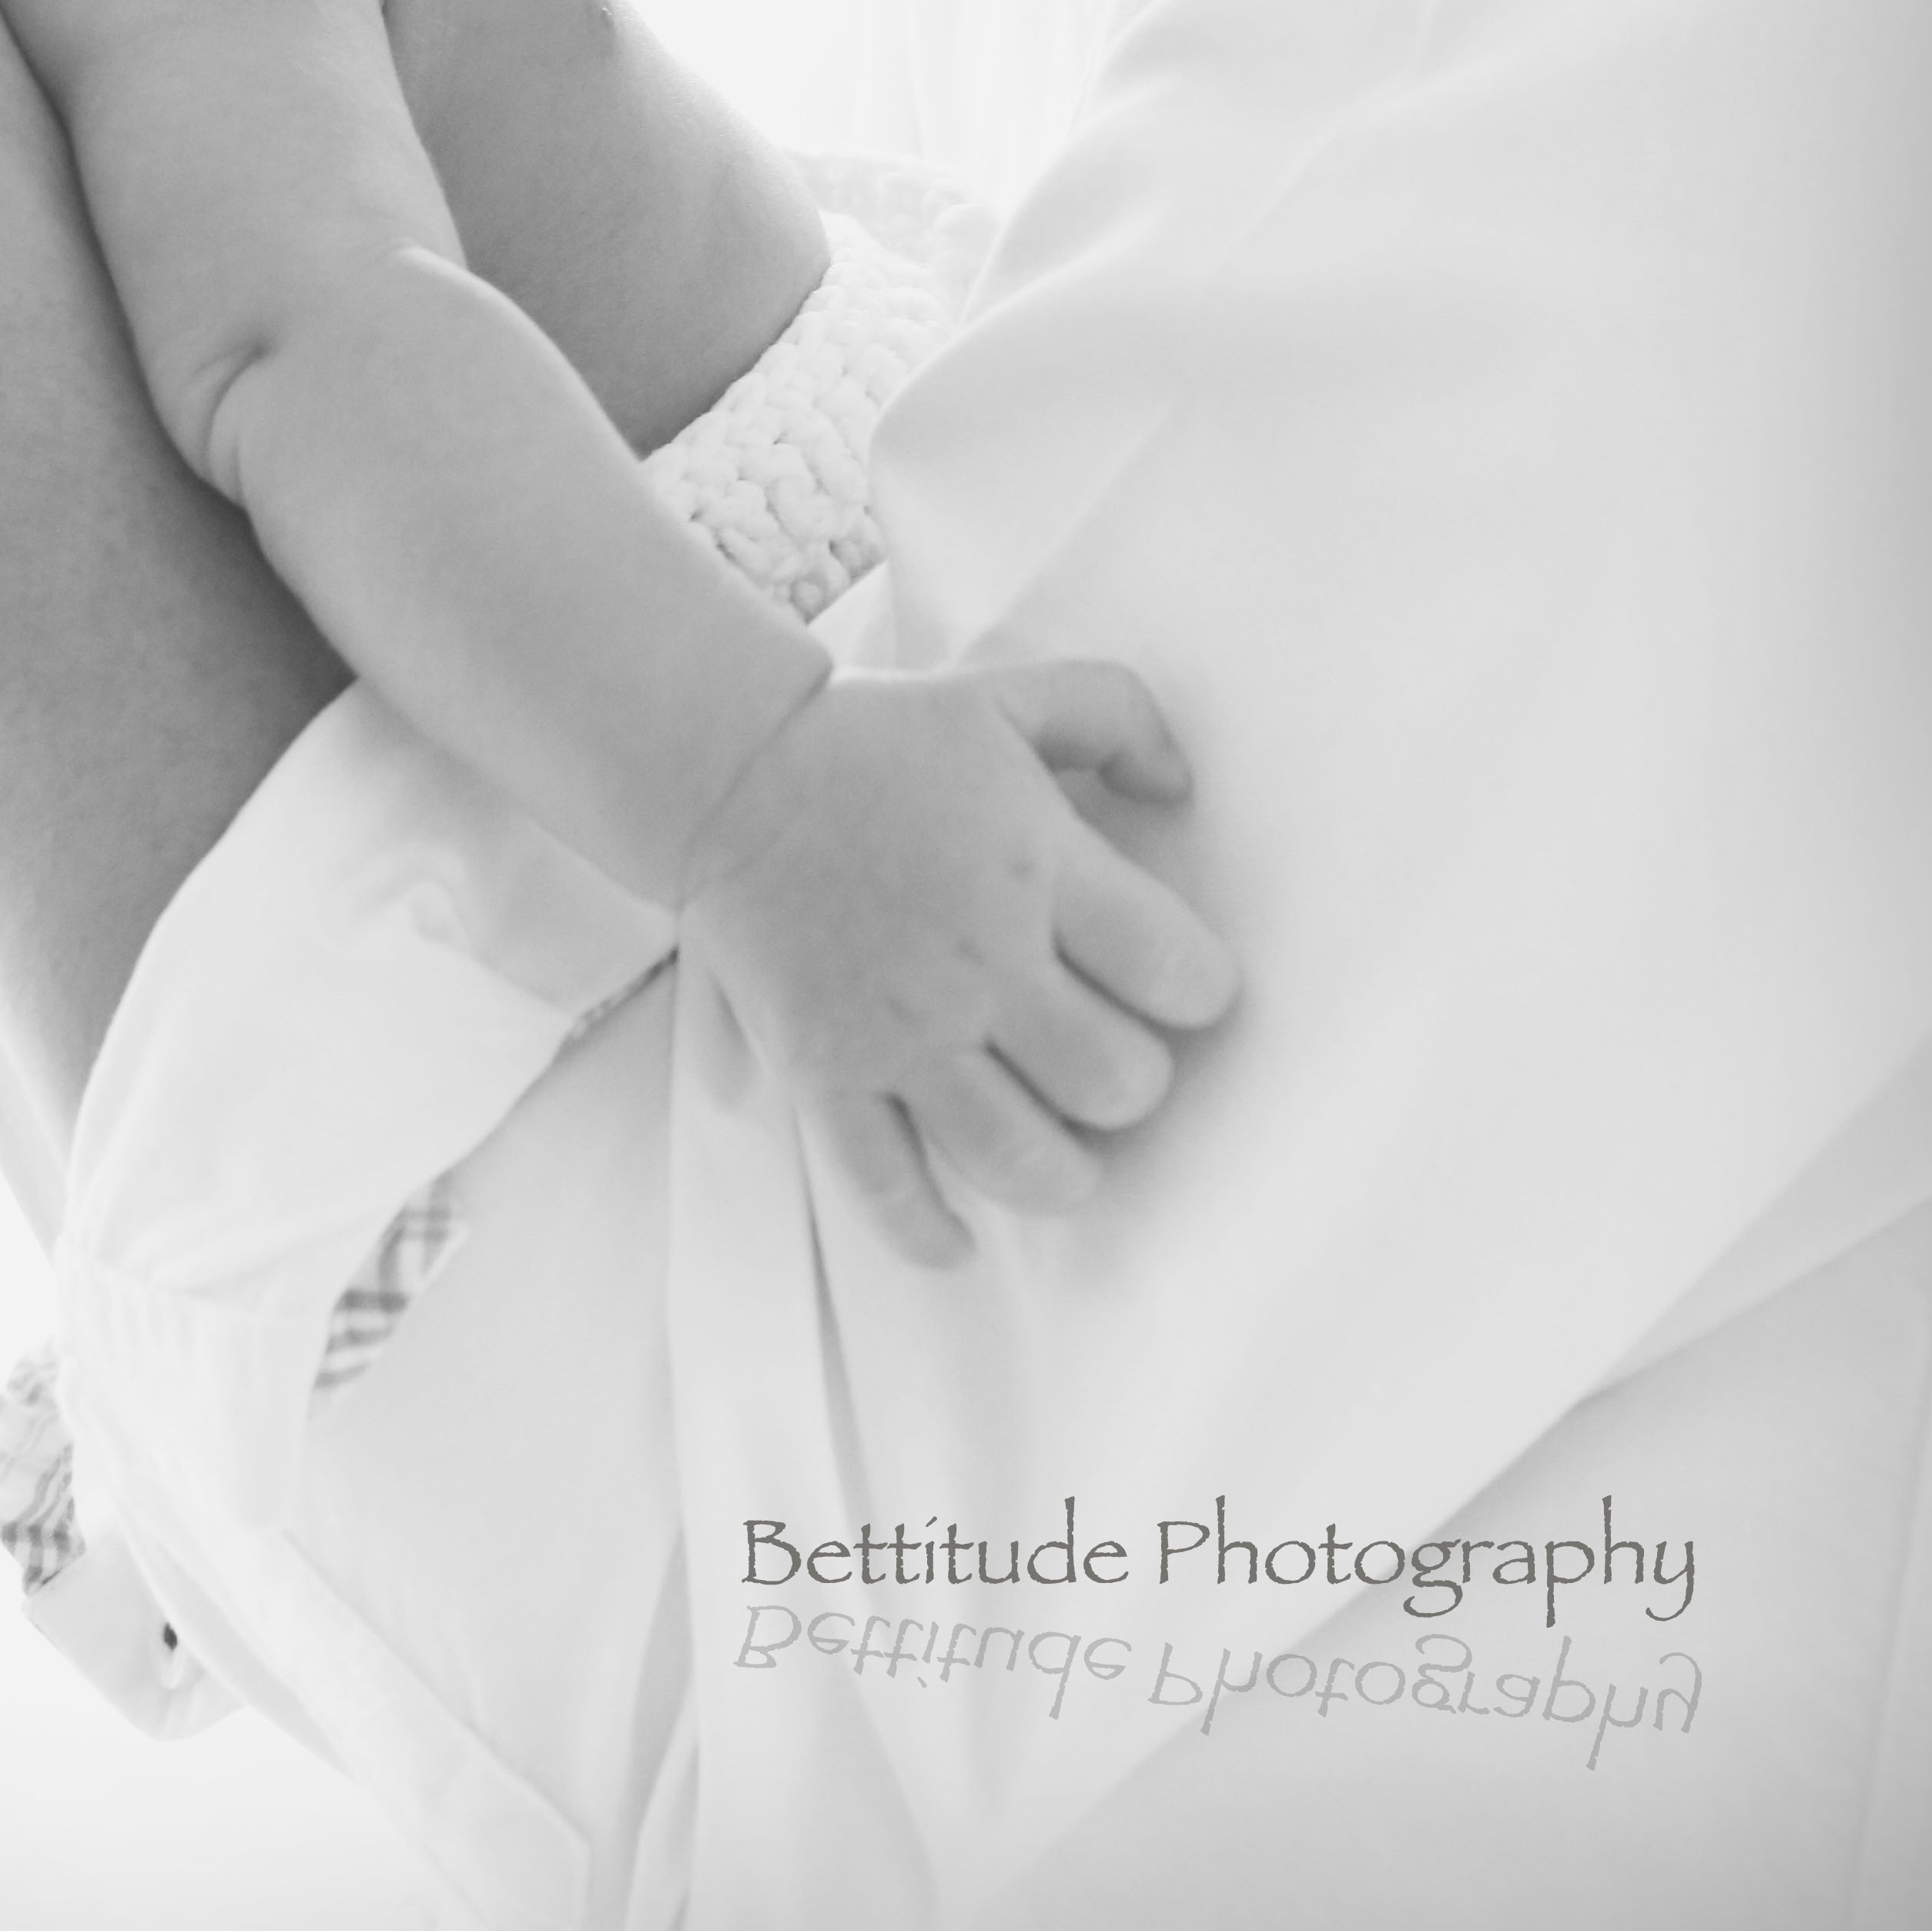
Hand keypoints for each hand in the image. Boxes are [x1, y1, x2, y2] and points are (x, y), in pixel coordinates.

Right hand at [675, 662, 1237, 1267]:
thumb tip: (1183, 790)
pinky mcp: (827, 1072)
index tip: (1179, 984)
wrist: (730, 768)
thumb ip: (1119, 716)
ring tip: (1066, 1154)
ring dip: (1063, 1174)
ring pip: (1020, 1159)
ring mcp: (900, 1030)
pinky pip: (886, 1189)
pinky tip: (959, 1238)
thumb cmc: (881, 735)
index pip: (1174, 972)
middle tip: (1112, 1057)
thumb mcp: (1014, 692)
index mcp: (1035, 867)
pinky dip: (929, 1233)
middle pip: (1114, 1082)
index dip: (1201, 989)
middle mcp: (979, 963)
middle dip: (1135, 1082)